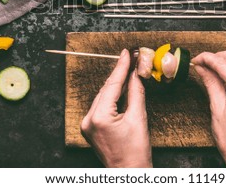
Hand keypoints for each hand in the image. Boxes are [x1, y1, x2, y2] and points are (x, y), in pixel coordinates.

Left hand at [80, 49, 151, 167]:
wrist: (129, 173)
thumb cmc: (135, 152)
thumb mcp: (138, 118)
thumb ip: (136, 92)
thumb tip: (137, 73)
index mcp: (99, 117)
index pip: (112, 85)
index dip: (121, 67)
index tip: (127, 53)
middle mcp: (88, 120)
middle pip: (106, 89)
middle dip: (119, 74)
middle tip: (131, 59)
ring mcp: (87, 125)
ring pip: (103, 96)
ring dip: (116, 84)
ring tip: (129, 70)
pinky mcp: (90, 128)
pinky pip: (101, 105)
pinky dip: (111, 96)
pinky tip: (121, 87)